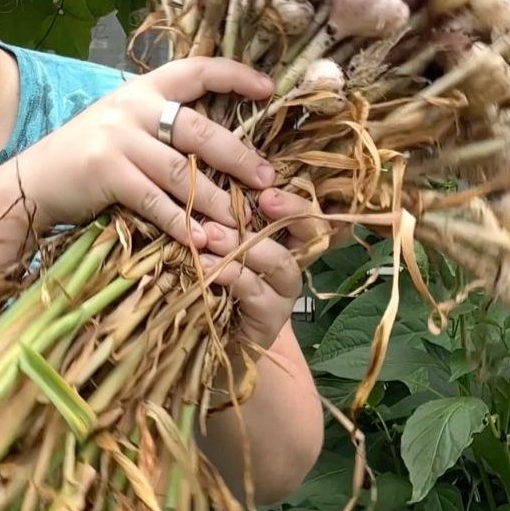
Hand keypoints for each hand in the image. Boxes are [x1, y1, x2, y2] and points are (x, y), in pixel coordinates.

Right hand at [18, 57, 274, 249]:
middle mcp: (133, 106)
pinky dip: (181, 224)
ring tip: (242, 223)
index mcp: (143, 89)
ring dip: (216, 201)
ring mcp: (118, 138)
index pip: (196, 70)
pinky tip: (202, 241)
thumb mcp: (125, 126)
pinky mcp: (105, 171)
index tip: (269, 88)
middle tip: (267, 180)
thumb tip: (223, 146)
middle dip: (238, 156)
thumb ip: (163, 126)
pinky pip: (154, 201)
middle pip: (199, 130)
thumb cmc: (88, 155)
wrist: (34, 179)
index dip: (234, 75)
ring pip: (181, 172)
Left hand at [197, 188, 329, 349]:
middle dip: (278, 217)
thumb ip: (225, 211)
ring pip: (280, 263)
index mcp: (284, 238)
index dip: (293, 203)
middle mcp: (292, 263)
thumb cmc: (214, 275)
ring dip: (244, 246)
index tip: (266, 193)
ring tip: (209, 236)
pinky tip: (203, 266)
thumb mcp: (219, 237)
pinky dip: (229, 275)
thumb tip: (212, 171)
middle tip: (239, 208)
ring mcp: (283, 294)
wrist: (215, 339)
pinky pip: (255, 293)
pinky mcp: (269, 320)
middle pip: (305, 235)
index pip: (306, 213)